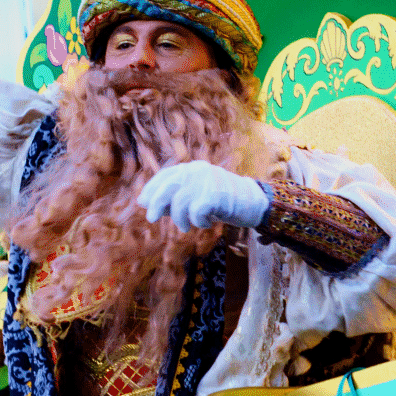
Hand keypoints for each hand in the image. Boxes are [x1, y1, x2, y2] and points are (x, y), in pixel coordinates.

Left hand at [138, 161, 269, 232]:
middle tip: (151, 219)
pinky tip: (206, 223)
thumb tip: (143, 202)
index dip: (151, 188)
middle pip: (169, 185)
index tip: (142, 202)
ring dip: (180, 219)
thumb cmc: (222, 202)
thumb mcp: (196, 196)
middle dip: (156, 203)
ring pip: (180, 201)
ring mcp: (208, 180)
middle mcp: (198, 170)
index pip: (166, 175)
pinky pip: (196, 211)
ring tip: (186, 226)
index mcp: (192, 168)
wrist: (253, 202)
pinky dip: (198, 222)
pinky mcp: (217, 193)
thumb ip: (174, 197)